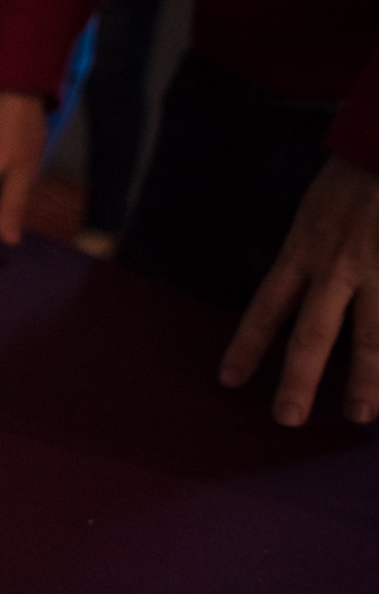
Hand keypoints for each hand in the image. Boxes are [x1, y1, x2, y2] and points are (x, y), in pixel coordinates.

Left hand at [219, 154, 378, 425]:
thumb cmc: (357, 175)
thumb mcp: (317, 212)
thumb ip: (312, 255)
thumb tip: (301, 295)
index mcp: (305, 250)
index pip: (267, 308)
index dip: (246, 345)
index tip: (228, 380)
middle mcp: (339, 266)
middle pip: (313, 334)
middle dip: (298, 380)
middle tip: (286, 419)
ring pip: (373, 338)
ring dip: (366, 381)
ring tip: (360, 415)